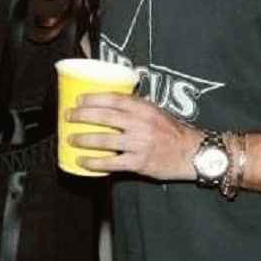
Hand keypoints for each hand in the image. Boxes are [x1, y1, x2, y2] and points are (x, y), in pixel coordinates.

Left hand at [67, 93, 197, 180]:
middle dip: (82, 116)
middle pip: (105, 117)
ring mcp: (140, 144)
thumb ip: (136, 108)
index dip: (94, 98)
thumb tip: (110, 104)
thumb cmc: (173, 132)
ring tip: (70, 138)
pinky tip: (83, 161)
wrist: (192, 153)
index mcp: (145, 108)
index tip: (79, 99)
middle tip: (68, 116)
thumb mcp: (156, 112)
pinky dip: (94, 162)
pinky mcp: (139, 162)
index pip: (114, 99)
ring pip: (104, 140)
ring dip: (83, 139)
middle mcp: (141, 124)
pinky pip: (111, 162)